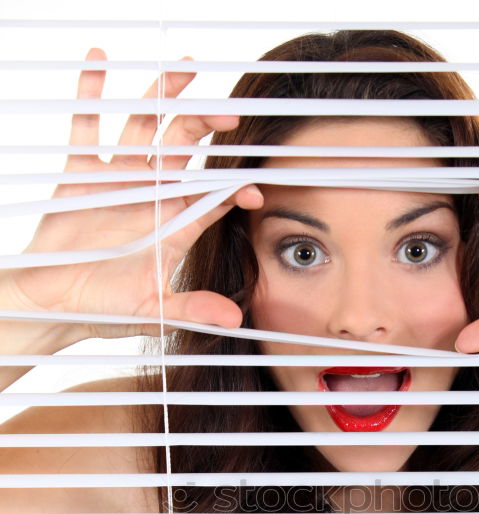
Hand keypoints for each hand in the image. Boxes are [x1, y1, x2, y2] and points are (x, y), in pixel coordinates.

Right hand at [2, 48, 262, 340]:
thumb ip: (192, 310)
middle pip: (184, 149)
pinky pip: (87, 125)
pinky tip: (100, 58)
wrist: (56, 304)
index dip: (234, 191)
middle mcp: (151, 195)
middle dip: (206, 129)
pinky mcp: (81, 172)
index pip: (212, 199)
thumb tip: (233, 320)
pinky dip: (91, 92)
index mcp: (173, 225)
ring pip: (145, 128)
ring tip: (185, 70)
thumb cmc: (106, 309)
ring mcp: (118, 179)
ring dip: (163, 98)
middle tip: (228, 113)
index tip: (253, 190)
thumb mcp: (154, 312)